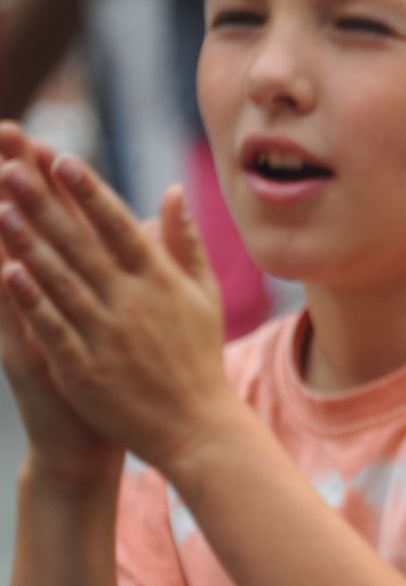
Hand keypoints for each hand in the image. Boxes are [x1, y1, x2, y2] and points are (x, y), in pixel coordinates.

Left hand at [0, 128, 233, 475]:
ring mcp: (108, 336)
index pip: (120, 226)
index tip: (61, 158)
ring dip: (29, 244)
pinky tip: (8, 273)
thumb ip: (185, 243)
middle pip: (83, 246)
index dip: (88, 192)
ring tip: (0, 209)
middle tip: (13, 168)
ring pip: (62, 282)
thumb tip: (171, 192)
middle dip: (46, 205)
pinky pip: (54, 328)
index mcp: (161, 282)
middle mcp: (134, 304)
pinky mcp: (87, 369)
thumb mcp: (204, 296)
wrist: (197, 427)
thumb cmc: (198, 357)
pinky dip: (32, 300)